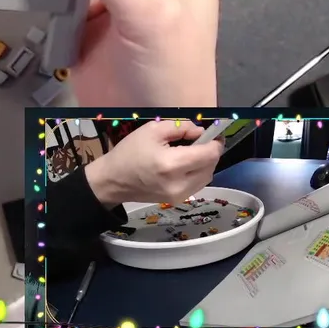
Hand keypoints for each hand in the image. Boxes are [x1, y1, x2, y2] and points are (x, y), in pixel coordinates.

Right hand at [84, 120, 222, 205]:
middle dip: (210, 152)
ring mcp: (180, 195)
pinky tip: (185, 165)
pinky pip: (197, 184)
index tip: (214, 134)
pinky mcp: (178, 200)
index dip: (215, 142)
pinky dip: (197, 172)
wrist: (113, 180)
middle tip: (200, 141)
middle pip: (211, 166)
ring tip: (192, 153)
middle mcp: (180, 183)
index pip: (209, 154)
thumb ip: (180, 127)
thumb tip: (200, 132)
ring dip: (205, 163)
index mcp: (171, 164)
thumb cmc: (129, 152)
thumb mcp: (152, 130)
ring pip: (207, 176)